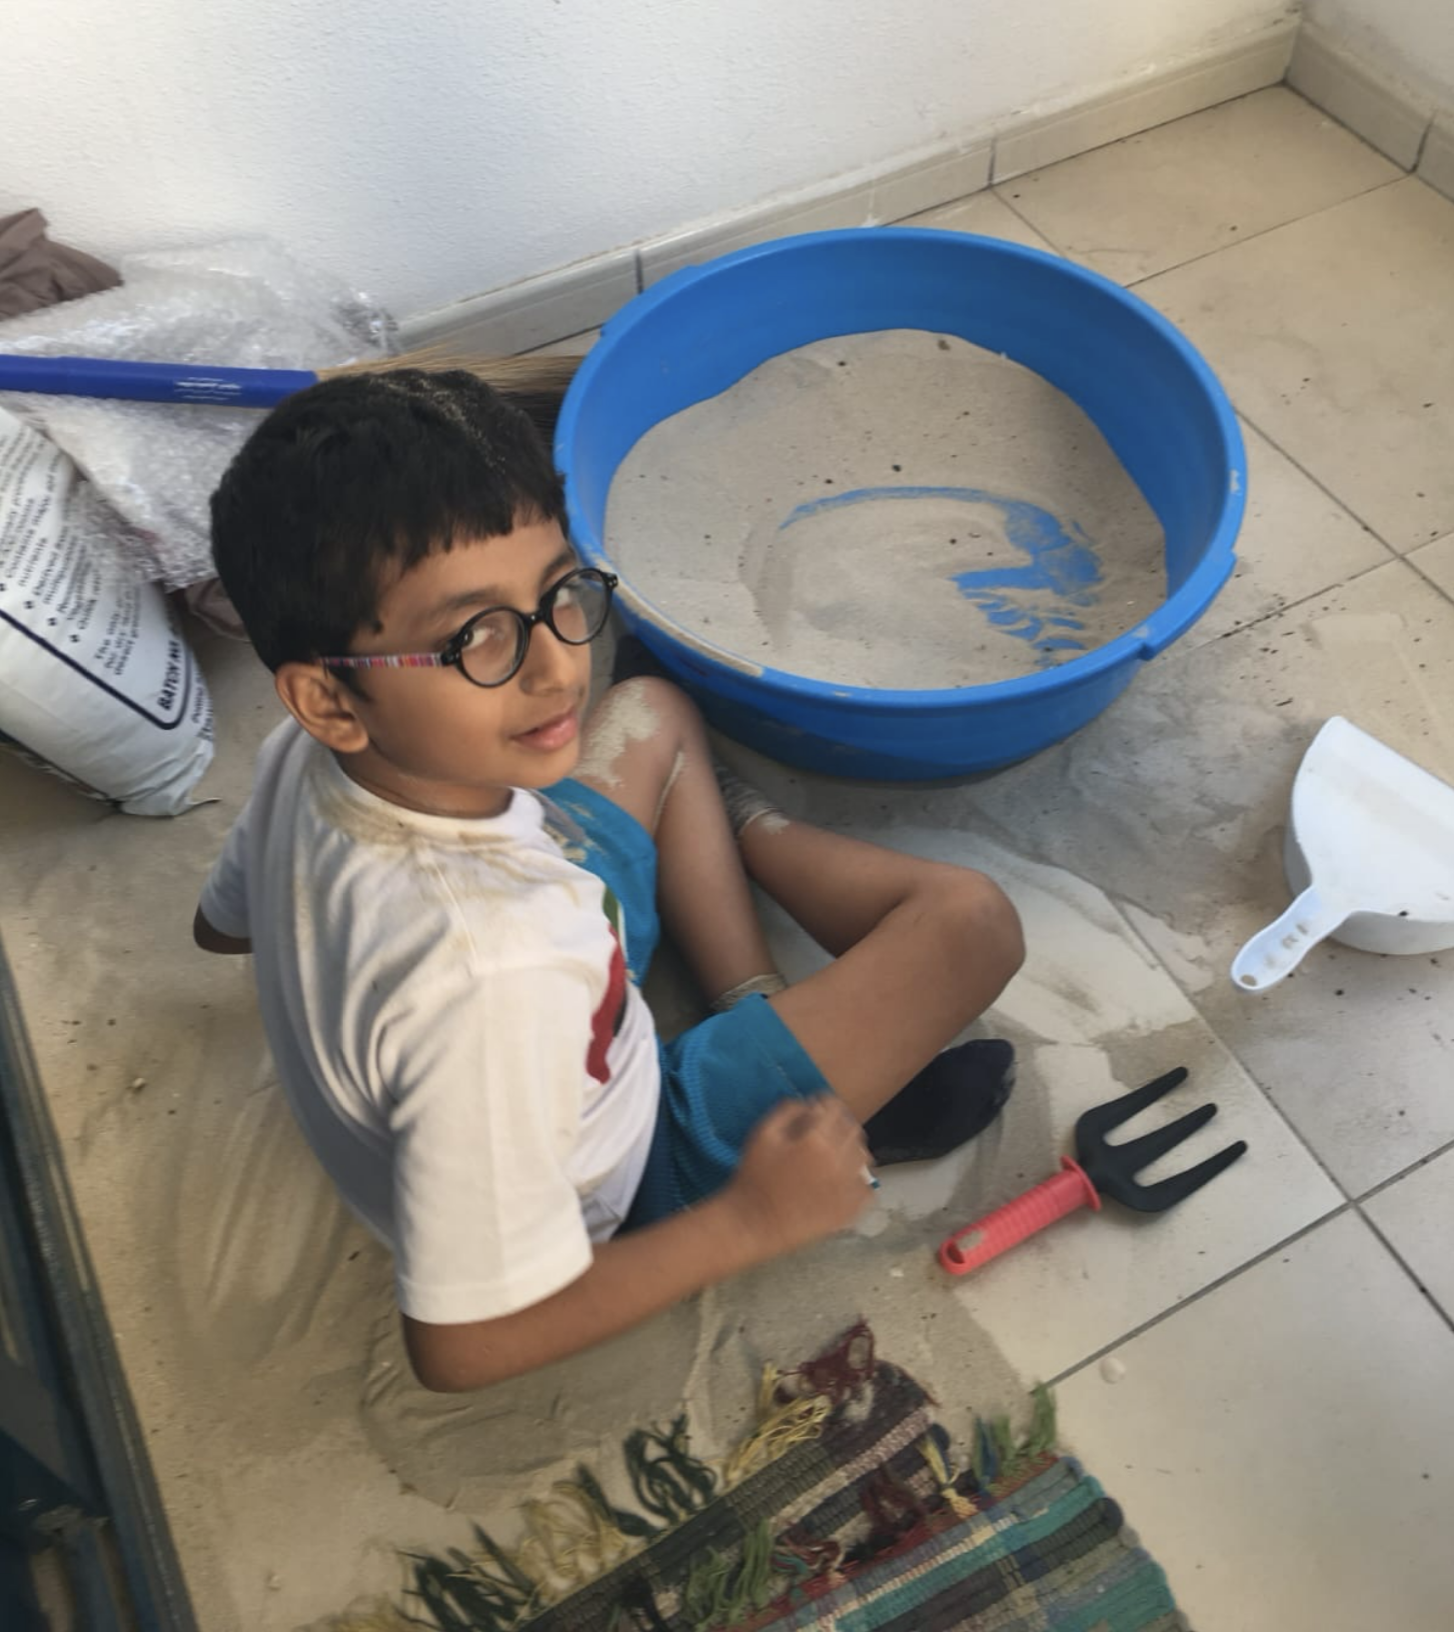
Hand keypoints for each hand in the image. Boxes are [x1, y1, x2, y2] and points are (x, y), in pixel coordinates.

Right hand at [726, 1095, 872, 1256]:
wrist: (753, 1224)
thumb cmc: (753, 1177)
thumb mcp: (762, 1135)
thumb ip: (787, 1112)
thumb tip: (808, 1104)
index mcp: (817, 1140)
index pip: (836, 1108)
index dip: (826, 1104)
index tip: (818, 1108)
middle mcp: (839, 1161)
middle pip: (854, 1130)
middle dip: (840, 1124)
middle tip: (825, 1130)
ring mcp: (847, 1188)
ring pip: (863, 1158)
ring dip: (851, 1149)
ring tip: (834, 1155)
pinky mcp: (849, 1211)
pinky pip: (866, 1188)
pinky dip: (857, 1180)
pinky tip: (841, 1181)